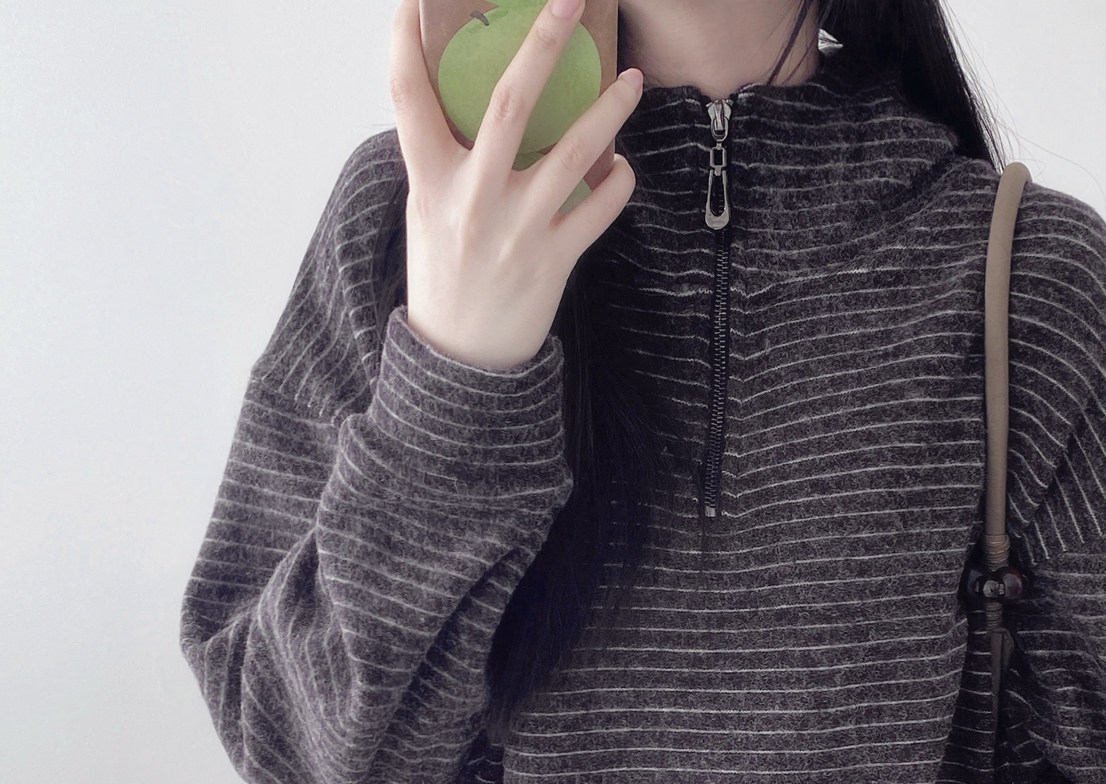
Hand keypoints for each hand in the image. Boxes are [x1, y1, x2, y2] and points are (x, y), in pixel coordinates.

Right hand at [387, 0, 642, 371]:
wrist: (462, 359)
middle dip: (543, 44)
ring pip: (572, 154)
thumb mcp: (427, 210)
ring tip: (632, 79)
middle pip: (508, 102)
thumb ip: (445, 159)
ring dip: (608, 111)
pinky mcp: (554, 260)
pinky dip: (617, 184)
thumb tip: (471, 101)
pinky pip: (597, 211)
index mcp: (429, 180)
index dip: (405, 40)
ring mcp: (517, 230)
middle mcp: (472, 199)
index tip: (412, 0)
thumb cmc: (445, 276)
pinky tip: (623, 165)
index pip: (407, 95)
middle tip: (569, 0)